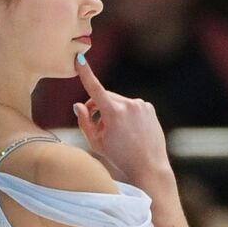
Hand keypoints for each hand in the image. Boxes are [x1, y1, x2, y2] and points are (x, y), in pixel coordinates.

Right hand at [72, 54, 169, 181]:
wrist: (149, 167)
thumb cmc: (120, 157)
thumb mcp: (96, 142)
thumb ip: (84, 121)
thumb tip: (78, 105)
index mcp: (114, 113)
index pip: (95, 88)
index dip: (86, 73)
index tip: (79, 59)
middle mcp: (129, 105)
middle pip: (104, 97)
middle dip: (97, 107)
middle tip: (96, 126)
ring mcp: (141, 105)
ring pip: (117, 102)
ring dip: (112, 112)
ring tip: (115, 132)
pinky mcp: (148, 107)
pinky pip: (130, 106)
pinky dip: (125, 114)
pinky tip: (129, 131)